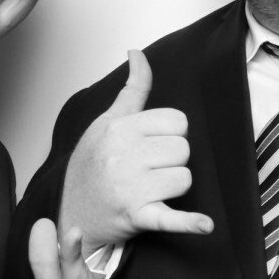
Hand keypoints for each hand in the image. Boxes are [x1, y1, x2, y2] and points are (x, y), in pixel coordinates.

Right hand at [61, 50, 212, 254]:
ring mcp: (130, 187)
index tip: (155, 144)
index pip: (177, 121)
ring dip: (174, 187)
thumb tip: (137, 53)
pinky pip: (170, 218)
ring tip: (151, 189)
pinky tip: (205, 225)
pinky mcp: (137, 216)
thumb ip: (132, 90)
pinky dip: (188, 223)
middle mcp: (123, 155)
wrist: (73, 212)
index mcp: (120, 129)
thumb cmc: (92, 165)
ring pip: (184, 179)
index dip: (172, 133)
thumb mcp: (107, 122)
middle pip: (183, 150)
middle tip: (150, 169)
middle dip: (174, 160)